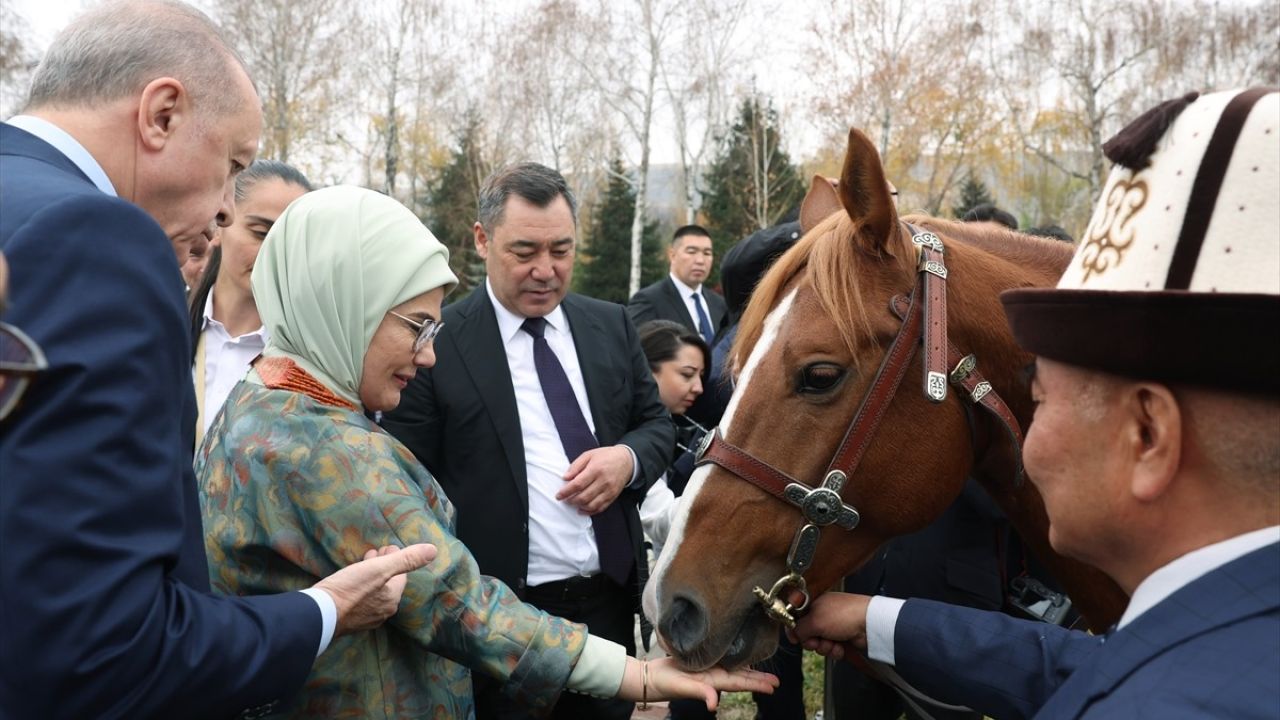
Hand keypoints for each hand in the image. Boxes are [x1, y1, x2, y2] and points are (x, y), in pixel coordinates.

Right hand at [313, 543, 437, 636]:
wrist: (319, 614)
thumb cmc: (350, 589)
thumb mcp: (379, 569)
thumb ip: (406, 560)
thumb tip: (433, 550)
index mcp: (392, 600)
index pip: (400, 575)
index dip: (396, 559)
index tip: (387, 547)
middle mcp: (382, 612)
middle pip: (387, 584)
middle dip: (384, 566)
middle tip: (376, 552)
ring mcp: (364, 618)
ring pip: (374, 592)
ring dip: (371, 575)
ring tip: (364, 562)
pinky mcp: (348, 620)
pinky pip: (360, 599)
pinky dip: (360, 586)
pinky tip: (350, 579)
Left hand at [557, 445, 632, 513]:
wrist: (626, 460)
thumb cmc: (606, 456)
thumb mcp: (589, 455)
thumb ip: (576, 466)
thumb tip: (565, 477)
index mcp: (595, 469)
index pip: (578, 484)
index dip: (566, 492)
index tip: (559, 495)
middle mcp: (603, 481)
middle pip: (584, 497)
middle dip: (571, 500)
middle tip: (565, 499)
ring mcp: (609, 490)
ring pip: (591, 505)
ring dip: (579, 506)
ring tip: (573, 503)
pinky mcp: (613, 496)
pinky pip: (600, 508)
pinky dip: (590, 511)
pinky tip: (582, 509)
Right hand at [617, 657, 778, 709]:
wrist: (649, 677)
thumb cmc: (665, 683)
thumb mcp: (683, 688)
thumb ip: (700, 693)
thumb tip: (714, 704)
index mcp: (712, 681)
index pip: (740, 682)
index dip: (757, 683)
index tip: (774, 686)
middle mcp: (713, 676)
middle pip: (740, 677)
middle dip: (758, 679)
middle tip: (777, 681)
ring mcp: (707, 670)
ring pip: (733, 670)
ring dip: (748, 672)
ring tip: (763, 672)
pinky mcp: (699, 663)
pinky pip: (720, 662)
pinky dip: (732, 661)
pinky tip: (737, 657)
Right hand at [785, 592, 870, 660]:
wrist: (870, 624)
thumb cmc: (844, 615)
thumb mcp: (815, 621)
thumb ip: (798, 629)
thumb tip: (793, 635)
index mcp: (814, 603)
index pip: (796, 618)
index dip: (794, 630)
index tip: (795, 638)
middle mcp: (823, 614)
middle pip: (807, 634)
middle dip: (812, 641)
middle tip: (817, 641)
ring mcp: (833, 626)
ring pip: (819, 643)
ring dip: (825, 647)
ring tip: (833, 643)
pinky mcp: (842, 637)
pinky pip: (831, 648)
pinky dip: (835, 650)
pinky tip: (841, 647)